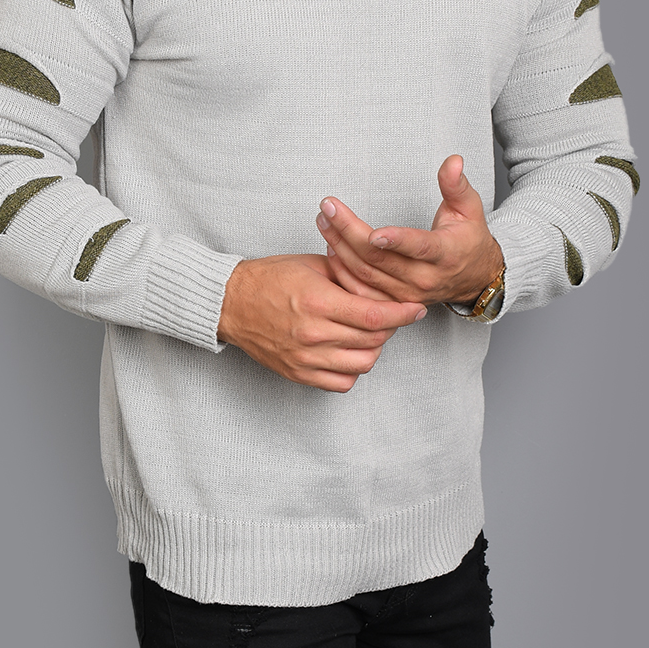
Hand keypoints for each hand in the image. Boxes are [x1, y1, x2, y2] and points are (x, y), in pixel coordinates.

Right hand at [217, 254, 426, 392]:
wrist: (232, 302)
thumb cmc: (269, 278)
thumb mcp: (312, 265)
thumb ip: (347, 276)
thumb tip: (380, 284)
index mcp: (318, 302)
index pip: (374, 316)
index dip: (402, 314)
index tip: (416, 310)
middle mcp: (313, 333)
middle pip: (373, 340)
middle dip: (391, 327)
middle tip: (392, 315)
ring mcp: (306, 358)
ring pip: (362, 363)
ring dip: (374, 348)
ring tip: (370, 332)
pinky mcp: (298, 373)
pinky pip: (341, 382)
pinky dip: (353, 369)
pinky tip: (350, 351)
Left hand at [315, 155, 504, 306]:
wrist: (474, 279)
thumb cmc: (468, 240)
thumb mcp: (468, 208)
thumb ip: (456, 184)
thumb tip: (453, 161)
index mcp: (445, 253)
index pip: (419, 247)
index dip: (396, 240)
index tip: (374, 233)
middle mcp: (425, 278)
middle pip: (380, 258)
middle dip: (349, 231)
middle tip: (329, 208)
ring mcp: (407, 294)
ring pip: (366, 274)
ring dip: (340, 247)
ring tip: (324, 221)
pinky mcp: (394, 302)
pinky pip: (362, 292)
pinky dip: (343, 271)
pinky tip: (331, 249)